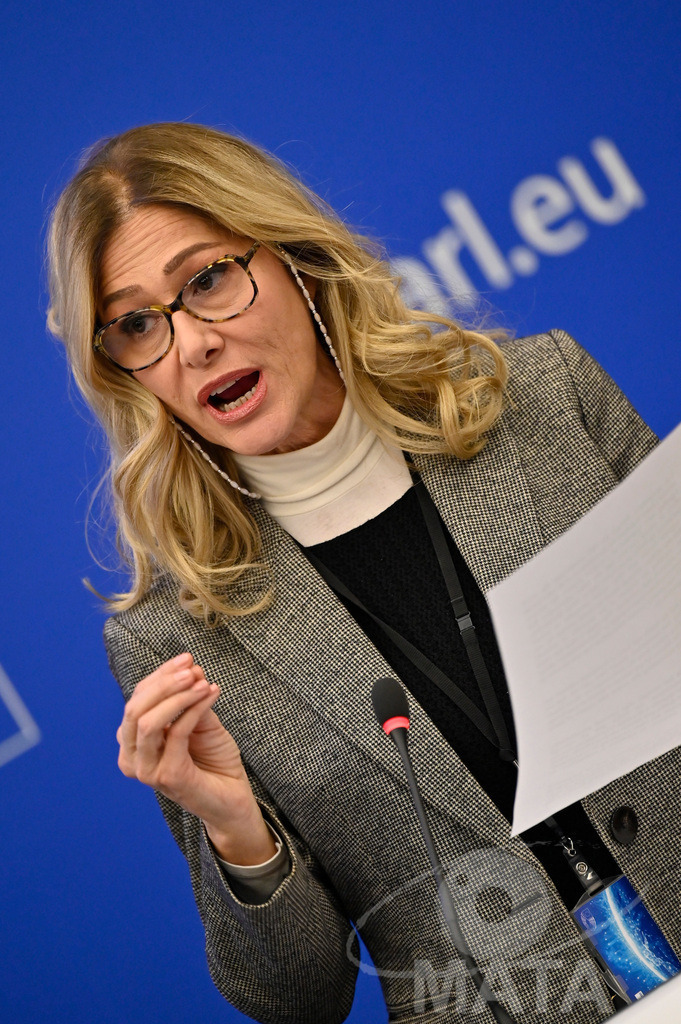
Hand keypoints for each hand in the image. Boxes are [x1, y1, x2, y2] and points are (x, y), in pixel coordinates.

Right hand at [116, 652, 275, 863]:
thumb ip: (188, 700)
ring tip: (202, 680)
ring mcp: (147, 770)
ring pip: (149, 721)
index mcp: (133, 742)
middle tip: (191, 668)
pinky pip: (177, 732)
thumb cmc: (212, 759)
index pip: (138, 700)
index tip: (186, 658)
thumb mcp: (199, 722)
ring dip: (177, 695)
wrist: (232, 797)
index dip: (160, 675)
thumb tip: (189, 669)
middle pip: (135, 709)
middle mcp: (132, 757)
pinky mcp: (167, 777)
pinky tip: (211, 693)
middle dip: (164, 683)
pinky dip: (195, 708)